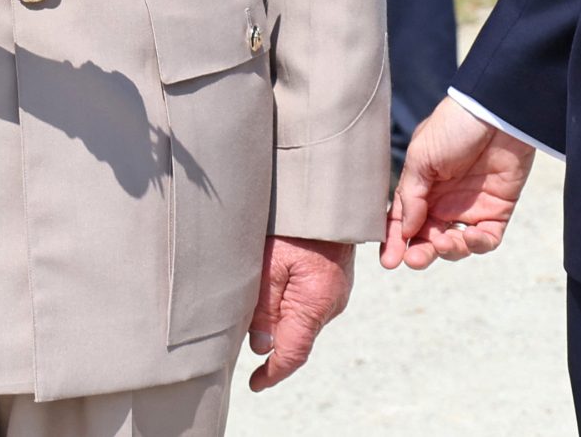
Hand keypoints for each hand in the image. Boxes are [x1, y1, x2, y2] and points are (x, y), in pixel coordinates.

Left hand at [246, 236, 353, 391]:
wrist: (328, 196)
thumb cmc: (295, 226)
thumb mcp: (269, 265)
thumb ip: (264, 309)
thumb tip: (260, 347)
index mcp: (315, 304)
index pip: (293, 354)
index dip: (272, 374)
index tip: (254, 384)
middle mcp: (332, 304)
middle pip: (297, 337)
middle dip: (272, 341)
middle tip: (242, 331)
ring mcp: (338, 293)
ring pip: (303, 320)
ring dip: (281, 318)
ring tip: (258, 299)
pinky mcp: (337, 281)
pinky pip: (311, 304)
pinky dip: (292, 304)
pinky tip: (277, 286)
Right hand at [381, 96, 535, 270]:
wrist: (496, 111)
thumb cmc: (454, 125)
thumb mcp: (421, 156)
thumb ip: (411, 195)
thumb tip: (404, 231)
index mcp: (422, 187)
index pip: (405, 222)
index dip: (395, 242)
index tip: (389, 261)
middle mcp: (445, 201)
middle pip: (429, 239)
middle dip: (420, 253)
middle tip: (415, 259)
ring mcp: (471, 208)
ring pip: (456, 245)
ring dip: (448, 251)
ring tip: (443, 243)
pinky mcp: (498, 210)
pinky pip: (487, 239)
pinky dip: (477, 245)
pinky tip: (468, 236)